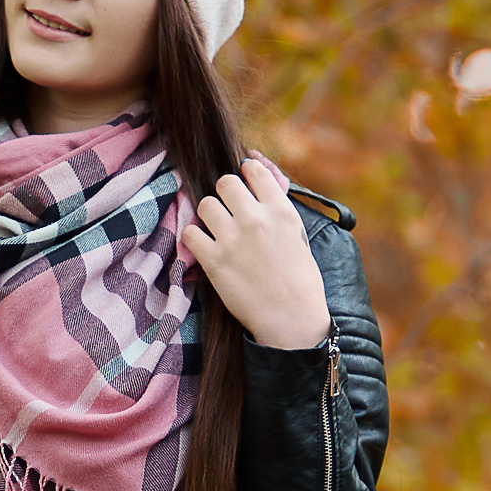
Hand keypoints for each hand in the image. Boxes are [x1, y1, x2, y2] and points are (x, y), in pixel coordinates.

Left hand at [180, 157, 331, 350]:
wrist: (292, 318)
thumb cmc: (300, 280)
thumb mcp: (298, 236)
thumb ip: (278, 210)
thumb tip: (262, 185)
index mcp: (281, 211)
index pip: (255, 171)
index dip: (246, 173)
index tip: (243, 181)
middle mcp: (256, 219)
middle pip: (225, 182)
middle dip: (225, 193)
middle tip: (228, 208)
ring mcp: (232, 239)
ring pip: (205, 204)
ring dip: (209, 214)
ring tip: (216, 228)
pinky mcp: (214, 260)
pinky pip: (190, 232)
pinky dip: (194, 238)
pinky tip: (204, 246)